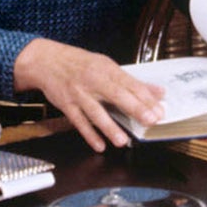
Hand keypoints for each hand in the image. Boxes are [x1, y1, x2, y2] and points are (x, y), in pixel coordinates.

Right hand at [12, 37, 163, 149]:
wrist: (46, 60)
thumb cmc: (79, 64)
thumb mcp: (106, 66)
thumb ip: (131, 81)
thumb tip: (158, 92)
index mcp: (106, 69)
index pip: (130, 83)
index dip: (146, 97)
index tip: (159, 109)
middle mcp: (93, 80)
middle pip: (116, 95)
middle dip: (134, 108)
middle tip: (150, 120)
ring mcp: (79, 94)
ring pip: (96, 112)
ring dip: (110, 127)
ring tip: (123, 141)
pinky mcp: (67, 105)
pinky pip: (79, 122)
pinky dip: (89, 135)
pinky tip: (99, 145)